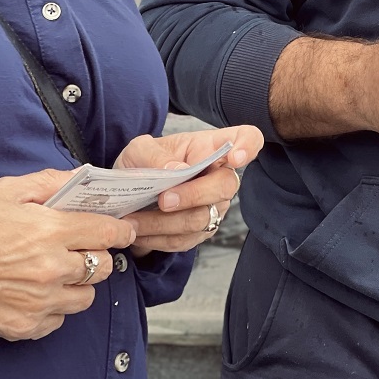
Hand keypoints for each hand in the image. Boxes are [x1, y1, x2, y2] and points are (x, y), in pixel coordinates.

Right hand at [0, 169, 136, 340]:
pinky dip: (56, 307)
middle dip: (99, 254)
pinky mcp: (24, 327)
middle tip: (83, 247)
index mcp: (51, 231)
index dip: (121, 229)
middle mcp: (51, 270)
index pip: (108, 232)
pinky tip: (37, 291)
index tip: (124, 228)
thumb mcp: (7, 190)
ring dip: (80, 283)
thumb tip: (83, 178)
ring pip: (86, 297)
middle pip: (103, 266)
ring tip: (58, 270)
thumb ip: (51, 182)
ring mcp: (39, 302)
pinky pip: (59, 319)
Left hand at [113, 126, 262, 255]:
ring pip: (202, 218)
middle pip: (226, 185)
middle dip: (193, 195)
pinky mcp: (201, 231)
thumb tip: (177, 169)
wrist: (130, 193)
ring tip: (133, 221)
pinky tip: (138, 231)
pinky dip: (157, 238)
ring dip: (164, 223)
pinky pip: (184, 239)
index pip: (248, 139)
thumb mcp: (139, 150)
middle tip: (162, 199)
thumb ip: (156, 156)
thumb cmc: (143, 162)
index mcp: (211, 146)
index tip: (235, 158)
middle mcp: (220, 175)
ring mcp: (214, 205)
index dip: (248, 147)